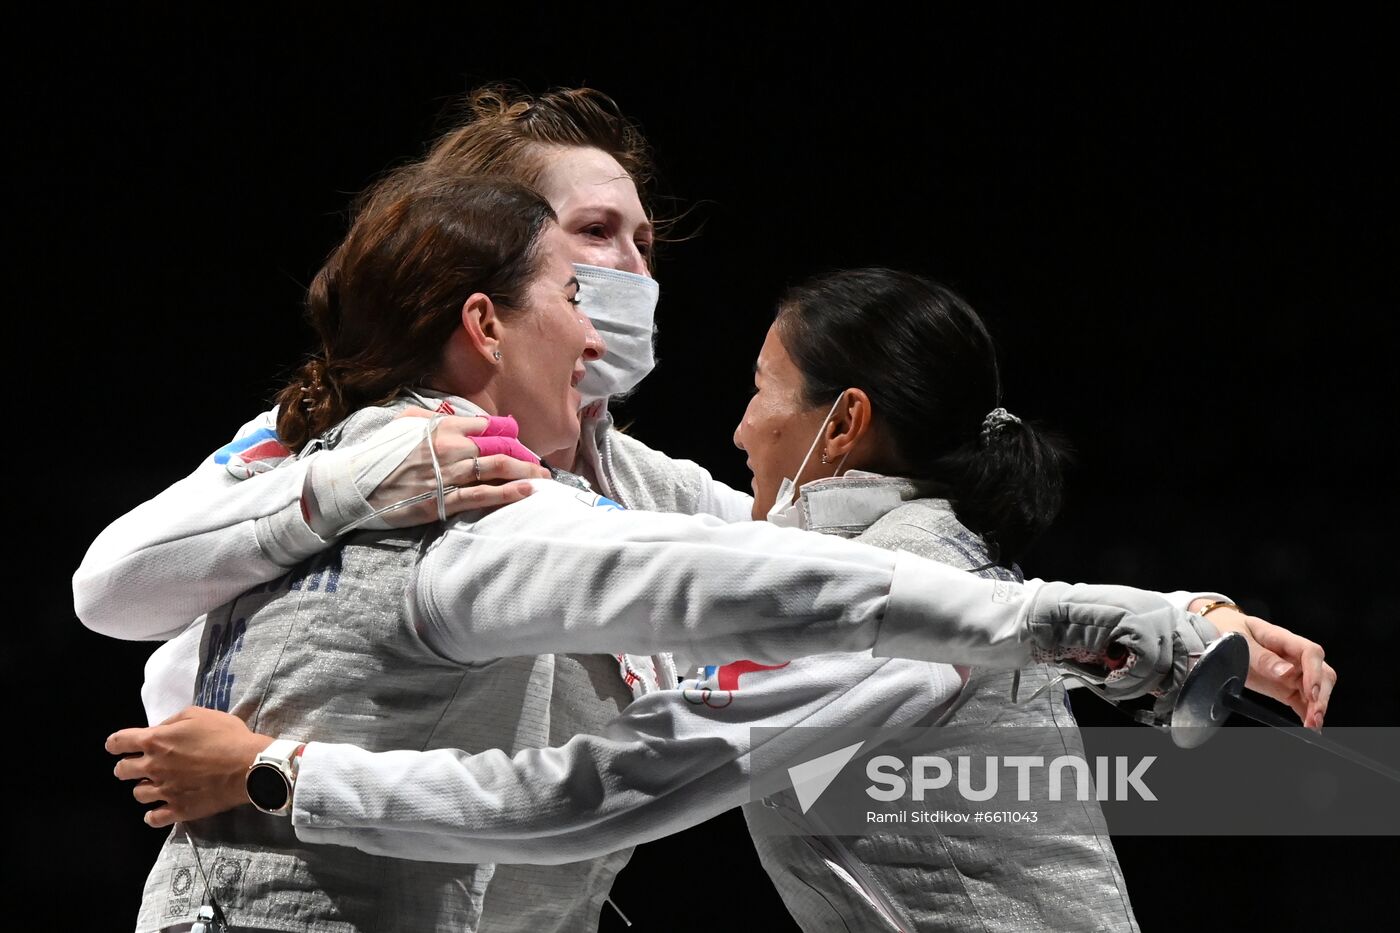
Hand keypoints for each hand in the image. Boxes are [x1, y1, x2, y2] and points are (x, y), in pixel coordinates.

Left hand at [106, 706, 275, 827]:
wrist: (248, 766)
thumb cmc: (226, 736)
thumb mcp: (200, 714)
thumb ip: (172, 721)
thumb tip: (159, 730)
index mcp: (156, 741)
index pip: (118, 742)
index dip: (116, 743)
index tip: (119, 746)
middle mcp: (153, 767)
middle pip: (121, 771)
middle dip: (127, 766)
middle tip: (140, 765)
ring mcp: (164, 791)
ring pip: (137, 794)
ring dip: (143, 787)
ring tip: (157, 785)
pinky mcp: (178, 810)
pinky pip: (153, 818)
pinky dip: (153, 815)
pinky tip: (159, 809)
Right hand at [379, 411, 550, 520]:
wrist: (353, 485)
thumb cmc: (378, 453)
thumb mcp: (404, 423)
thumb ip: (433, 418)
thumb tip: (459, 418)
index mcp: (441, 428)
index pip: (487, 427)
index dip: (508, 435)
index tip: (520, 443)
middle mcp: (450, 448)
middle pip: (499, 448)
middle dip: (524, 456)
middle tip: (541, 464)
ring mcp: (448, 476)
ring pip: (497, 470)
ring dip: (525, 473)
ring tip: (544, 478)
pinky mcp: (444, 501)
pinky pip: (483, 496)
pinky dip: (508, 492)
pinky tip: (527, 491)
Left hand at [1192, 602, 1334, 729]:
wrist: (1219, 634)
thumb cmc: (1230, 632)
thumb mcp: (1240, 642)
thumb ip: (1262, 657)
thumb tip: (1286, 671)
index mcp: (1282, 639)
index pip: (1310, 652)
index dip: (1315, 673)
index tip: (1312, 692)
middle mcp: (1293, 656)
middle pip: (1322, 673)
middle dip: (1322, 696)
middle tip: (1314, 716)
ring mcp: (1292, 673)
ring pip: (1316, 690)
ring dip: (1317, 708)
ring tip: (1312, 727)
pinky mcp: (1287, 688)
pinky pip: (1303, 702)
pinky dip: (1307, 715)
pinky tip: (1309, 728)